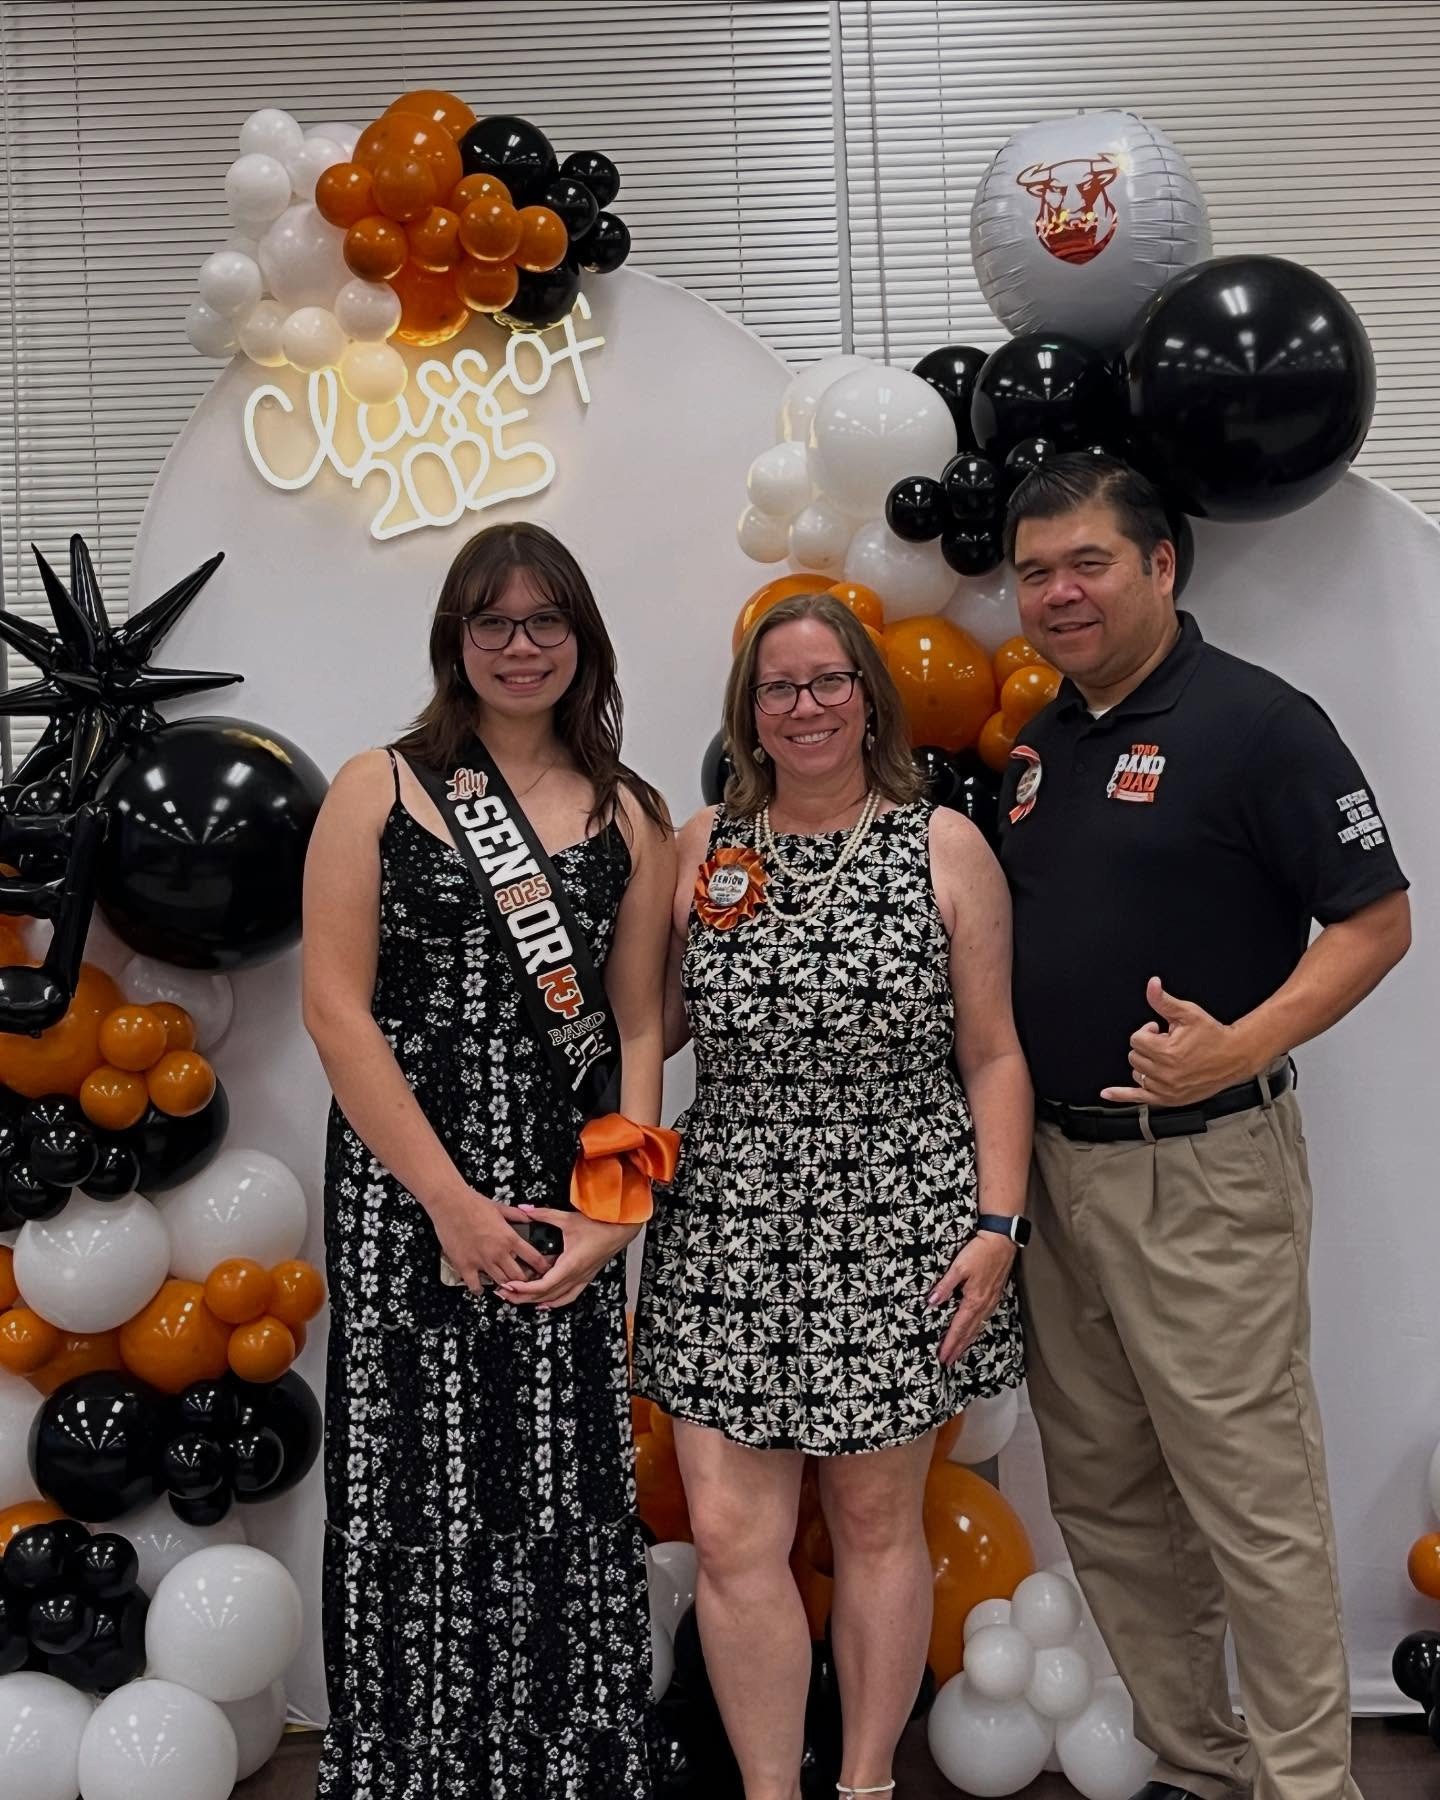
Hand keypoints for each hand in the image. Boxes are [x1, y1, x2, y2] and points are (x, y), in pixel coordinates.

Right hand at [431, 1188, 551, 1293]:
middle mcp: (498, 1252)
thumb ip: (517, 1215)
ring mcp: (481, 1261)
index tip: (545, 1271)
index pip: (533, 1258)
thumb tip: (530, 1218)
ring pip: (500, 1283)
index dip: (542, 1267)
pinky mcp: (465, 1266)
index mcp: (509, 1238)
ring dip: (505, 1286)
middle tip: (525, 1281)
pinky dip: (479, 1289)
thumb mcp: (500, 1207)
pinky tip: (481, 1287)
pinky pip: (475, 1286)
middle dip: (525, 1280)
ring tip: (507, 1286)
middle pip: (519, 1276)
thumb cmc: (474, 1202)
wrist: (449, 1203)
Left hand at [499, 1207, 638, 1308]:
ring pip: (555, 1299)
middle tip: (504, 1294)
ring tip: (517, 1299)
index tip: (509, 1286)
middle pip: (545, 1296)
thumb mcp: (568, 1219)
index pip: (543, 1285)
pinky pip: (568, 1297)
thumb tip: (525, 1210)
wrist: (621, 1230)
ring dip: (535, 1301)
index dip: (524, 1289)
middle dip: (522, 1297)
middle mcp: (575, 1276)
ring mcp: (580, 1280)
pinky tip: (544, 1303)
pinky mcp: (585, 1279)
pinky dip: (554, 1302)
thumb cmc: (599, 1226)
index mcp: (570, 1264)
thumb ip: (544, 1214)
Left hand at [929, 1230, 1015, 1366]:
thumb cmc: (980, 1251)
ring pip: (978, 1326)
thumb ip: (945, 1285)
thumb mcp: (959, 1267)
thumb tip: (932, 1301)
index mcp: (974, 1300)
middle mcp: (984, 1304)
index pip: (959, 1327)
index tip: (943, 1356)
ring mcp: (991, 1300)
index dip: (950, 1343)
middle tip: (948, 1361)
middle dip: (958, 1347)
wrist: (1001, 1240)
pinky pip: (984, 1318)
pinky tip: (974, 1330)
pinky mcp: (995, 1294)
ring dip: (967, 1340)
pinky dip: (977, 1329)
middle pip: (969, 1332)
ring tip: (959, 1351)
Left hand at [1099, 976, 1256, 1107]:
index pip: (1136, 1039)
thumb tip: (1151, 984)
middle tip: (1168, 1043)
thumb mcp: (1187, 1013)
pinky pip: (1138, 1098)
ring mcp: (1166, 1089)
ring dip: (1145, 1065)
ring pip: (1136, 1073)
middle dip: (1148, 1047)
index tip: (1160, 1030)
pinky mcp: (1169, 1098)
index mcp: (1167, 1052)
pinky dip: (1121, 1095)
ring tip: (1167, 1058)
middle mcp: (1165, 1073)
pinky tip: (1107, 1093)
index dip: (1147, 1031)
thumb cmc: (1212, 1035)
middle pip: (1134, 1056)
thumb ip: (1163, 1000)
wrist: (1235, 1056)